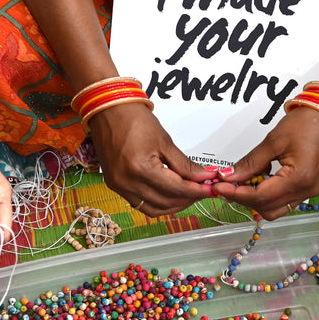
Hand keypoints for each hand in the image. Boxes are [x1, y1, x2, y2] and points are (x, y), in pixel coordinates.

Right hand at [86, 103, 218, 215]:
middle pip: (166, 202)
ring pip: (153, 208)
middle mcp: (127, 181)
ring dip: (174, 205)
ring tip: (189, 195)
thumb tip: (202, 176)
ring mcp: (119, 186)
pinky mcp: (115, 185)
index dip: (197, 190)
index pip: (177, 188)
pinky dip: (157, 203)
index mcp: (140, 168)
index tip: (210, 188)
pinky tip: (169, 196)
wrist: (108, 110)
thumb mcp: (164, 141)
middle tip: (203, 191)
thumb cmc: (132, 118)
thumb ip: (185, 164)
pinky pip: (140, 204)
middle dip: (188, 198)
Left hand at [212, 107, 318, 217]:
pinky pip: (284, 201)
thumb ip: (250, 163)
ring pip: (275, 208)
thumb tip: (228, 176)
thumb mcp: (273, 141)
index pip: (259, 197)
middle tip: (226, 184)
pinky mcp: (308, 188)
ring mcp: (309, 192)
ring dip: (255, 199)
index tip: (218, 186)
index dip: (236, 193)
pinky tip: (258, 179)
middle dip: (244, 198)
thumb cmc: (307, 123)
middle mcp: (305, 191)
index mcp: (298, 180)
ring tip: (241, 182)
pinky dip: (267, 195)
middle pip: (266, 208)